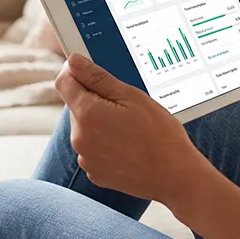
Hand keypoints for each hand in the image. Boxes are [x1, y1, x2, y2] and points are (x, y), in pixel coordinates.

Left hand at [54, 53, 209, 203]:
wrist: (175, 176)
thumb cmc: (159, 135)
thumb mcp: (132, 97)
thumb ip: (98, 78)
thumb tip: (73, 62)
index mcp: (87, 114)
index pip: (64, 82)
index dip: (75, 71)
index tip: (89, 70)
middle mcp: (79, 138)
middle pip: (77, 106)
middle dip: (95, 100)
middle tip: (126, 106)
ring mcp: (86, 158)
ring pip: (86, 128)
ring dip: (101, 123)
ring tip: (131, 129)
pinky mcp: (95, 172)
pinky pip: (94, 149)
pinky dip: (106, 143)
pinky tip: (129, 145)